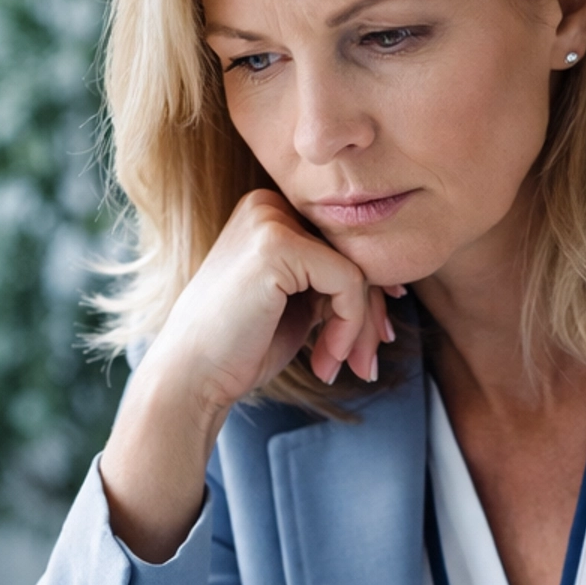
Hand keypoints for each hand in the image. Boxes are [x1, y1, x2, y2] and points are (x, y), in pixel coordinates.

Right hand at [100, 190, 397, 563]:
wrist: (191, 379)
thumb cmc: (241, 350)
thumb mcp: (297, 306)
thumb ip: (332, 284)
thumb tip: (393, 288)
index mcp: (268, 213)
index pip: (340, 245)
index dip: (366, 296)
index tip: (372, 341)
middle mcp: (266, 205)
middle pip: (353, 252)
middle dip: (369, 315)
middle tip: (365, 365)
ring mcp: (268, 219)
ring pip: (357, 268)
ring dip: (359, 328)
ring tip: (337, 366)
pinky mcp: (276, 244)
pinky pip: (348, 282)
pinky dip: (348, 327)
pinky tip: (324, 359)